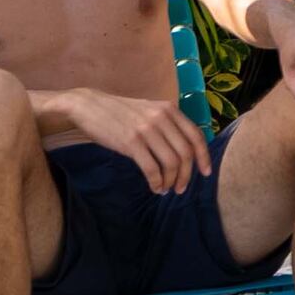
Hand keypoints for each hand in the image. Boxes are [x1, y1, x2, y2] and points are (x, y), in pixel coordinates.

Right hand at [51, 89, 211, 192]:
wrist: (88, 105)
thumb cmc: (119, 111)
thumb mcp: (148, 109)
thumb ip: (167, 123)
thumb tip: (184, 148)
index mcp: (169, 109)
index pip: (196, 135)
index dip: (204, 157)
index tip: (205, 173)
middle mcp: (161, 118)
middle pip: (185, 153)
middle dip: (186, 175)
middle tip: (180, 188)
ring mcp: (146, 130)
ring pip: (171, 163)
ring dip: (171, 181)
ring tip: (165, 189)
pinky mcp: (131, 143)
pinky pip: (152, 169)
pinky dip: (156, 182)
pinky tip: (154, 187)